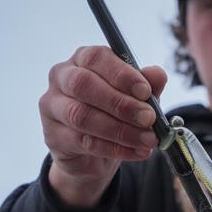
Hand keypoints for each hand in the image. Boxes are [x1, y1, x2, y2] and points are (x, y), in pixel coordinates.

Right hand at [39, 46, 166, 206]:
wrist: (94, 153)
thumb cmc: (115, 113)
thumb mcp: (137, 97)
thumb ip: (148, 84)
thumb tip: (158, 74)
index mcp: (82, 59)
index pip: (96, 58)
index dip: (122, 74)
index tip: (146, 91)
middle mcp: (61, 77)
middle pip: (84, 85)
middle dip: (121, 103)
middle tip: (149, 118)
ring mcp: (52, 107)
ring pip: (82, 116)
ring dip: (120, 130)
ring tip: (148, 139)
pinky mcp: (52, 135)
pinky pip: (83, 142)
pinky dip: (115, 148)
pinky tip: (137, 152)